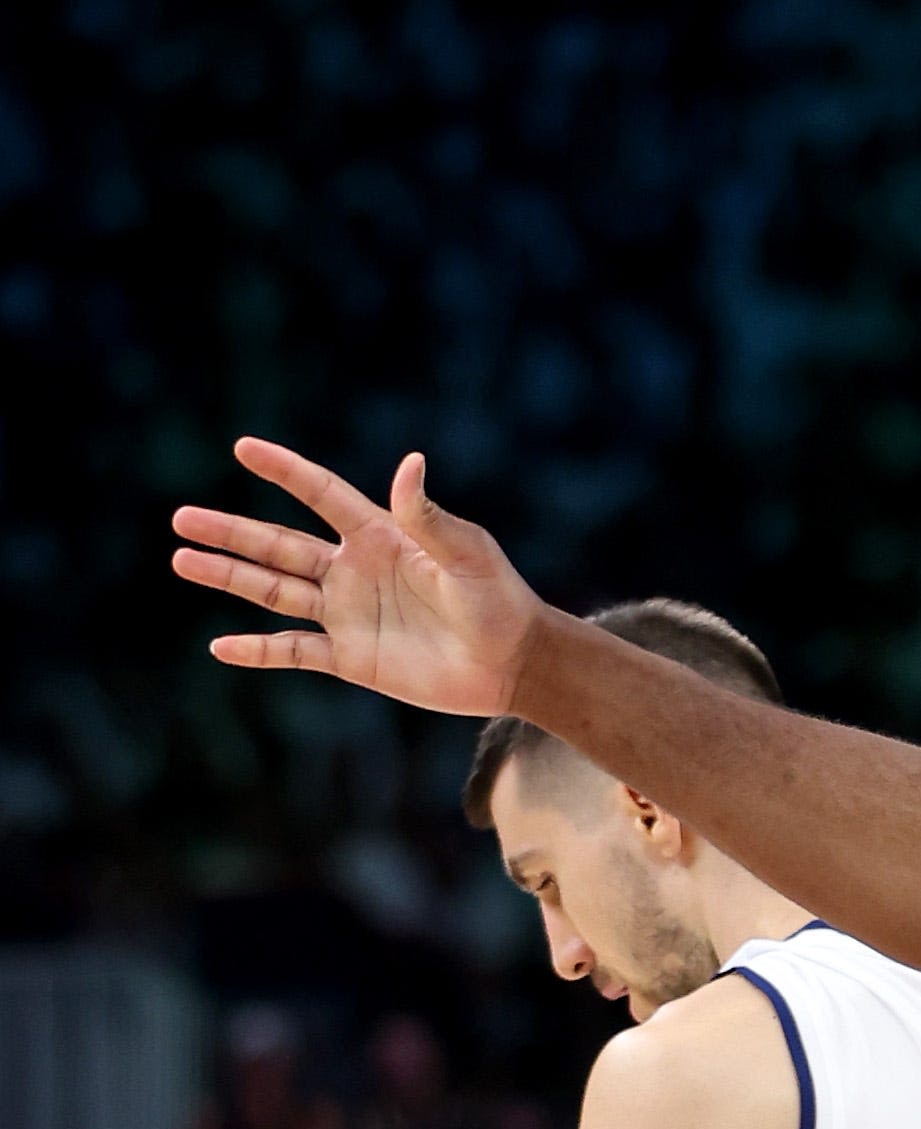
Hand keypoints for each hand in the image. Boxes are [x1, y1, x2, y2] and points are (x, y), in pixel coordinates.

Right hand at [171, 439, 544, 715]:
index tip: (244, 448)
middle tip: (181, 517)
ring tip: (181, 560)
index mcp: (380, 536)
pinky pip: (294, 652)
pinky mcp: (352, 657)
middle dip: (231, 531)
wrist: (513, 663)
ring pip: (275, 591)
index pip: (321, 494)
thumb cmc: (498, 600)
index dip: (285, 471)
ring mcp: (348, 613)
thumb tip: (410, 464)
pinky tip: (220, 647)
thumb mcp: (467, 554)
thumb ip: (429, 518)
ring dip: (229, 577)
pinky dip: (258, 651)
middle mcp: (354, 570)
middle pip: (279, 545)